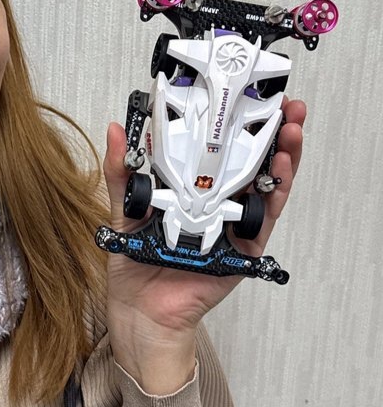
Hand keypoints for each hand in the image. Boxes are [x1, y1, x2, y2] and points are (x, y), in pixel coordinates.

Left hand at [102, 98, 306, 391]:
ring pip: (268, 185)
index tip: (247, 96)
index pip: (221, 149)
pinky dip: (276, 195)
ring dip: (284, 157)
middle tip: (286, 105)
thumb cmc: (135, 261)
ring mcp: (235, 224)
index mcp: (193, 189)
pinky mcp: (244, 249)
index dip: (237, 123)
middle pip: (253, 161)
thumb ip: (122, 170)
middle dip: (273, 132)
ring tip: (291, 132)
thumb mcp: (124, 207)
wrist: (140, 310)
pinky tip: (280, 174)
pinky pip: (266, 219)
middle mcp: (219, 203)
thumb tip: (115, 130)